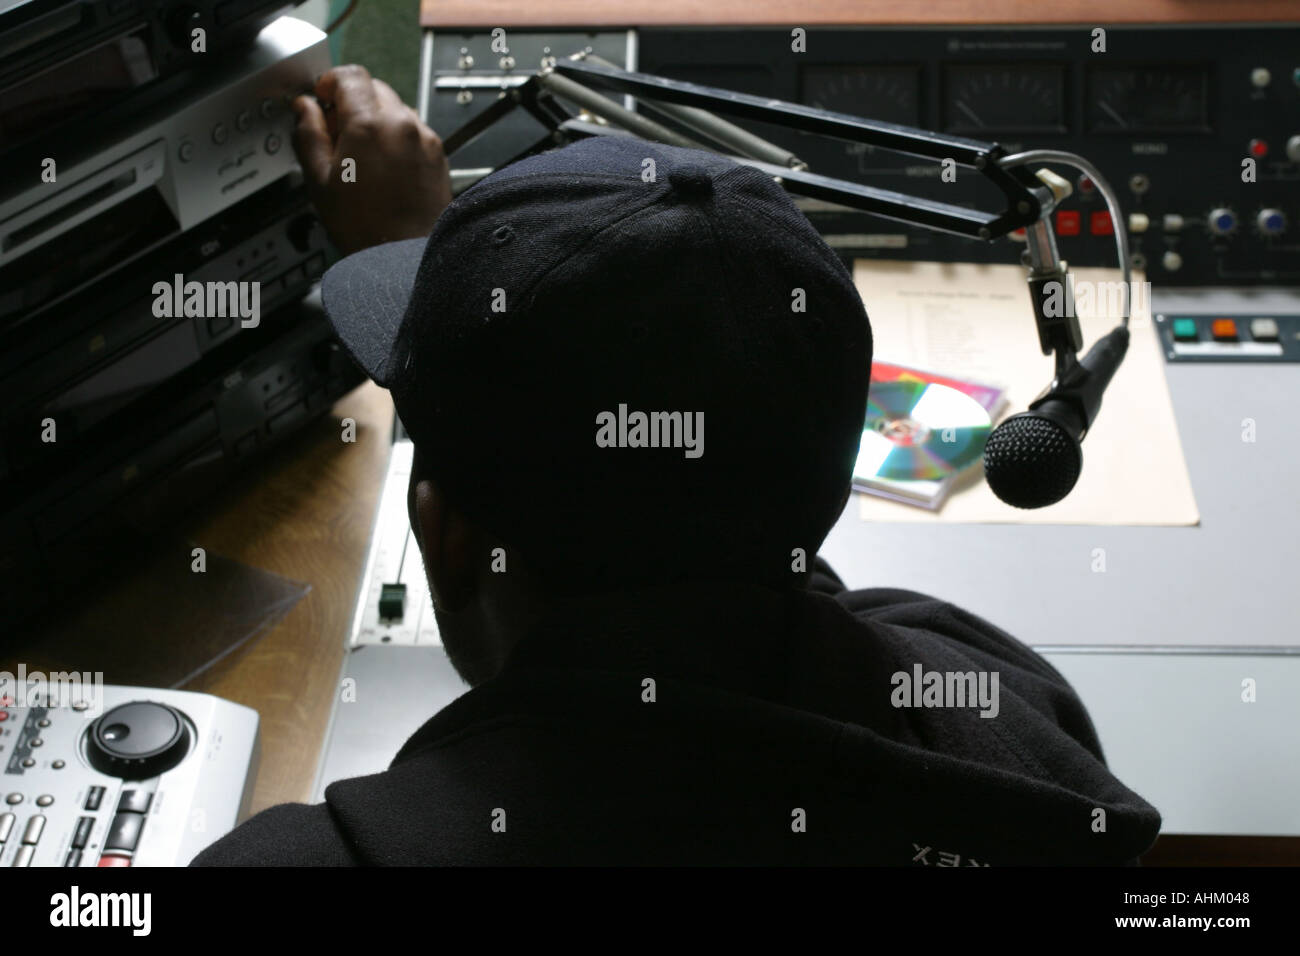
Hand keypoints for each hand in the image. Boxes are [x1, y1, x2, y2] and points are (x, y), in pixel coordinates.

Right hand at [291, 65, 452, 254]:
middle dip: (352, 103)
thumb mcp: (319, 180)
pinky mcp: (437, 155)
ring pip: (395, 109)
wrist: (404, 257)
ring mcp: (424, 139)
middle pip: (374, 88)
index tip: (322, 99)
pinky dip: (396, 138)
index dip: (330, 83)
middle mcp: (402, 125)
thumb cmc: (365, 229)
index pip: (350, 75)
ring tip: (360, 157)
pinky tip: (383, 168)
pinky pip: (412, 131)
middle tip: (336, 133)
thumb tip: (304, 109)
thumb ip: (308, 134)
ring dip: (375, 120)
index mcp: (369, 124)